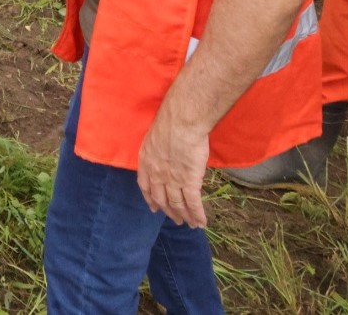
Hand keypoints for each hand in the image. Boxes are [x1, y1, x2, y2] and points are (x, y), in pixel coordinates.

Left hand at [136, 110, 210, 227]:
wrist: (181, 123)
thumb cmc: (170, 122)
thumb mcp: (154, 137)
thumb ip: (157, 150)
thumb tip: (165, 154)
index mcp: (146, 162)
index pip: (146, 187)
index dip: (150, 199)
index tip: (154, 208)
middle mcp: (157, 174)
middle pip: (162, 199)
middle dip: (169, 211)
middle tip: (176, 220)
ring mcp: (172, 180)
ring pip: (178, 204)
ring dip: (185, 216)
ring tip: (190, 224)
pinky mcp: (189, 182)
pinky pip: (193, 203)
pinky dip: (197, 215)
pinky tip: (201, 222)